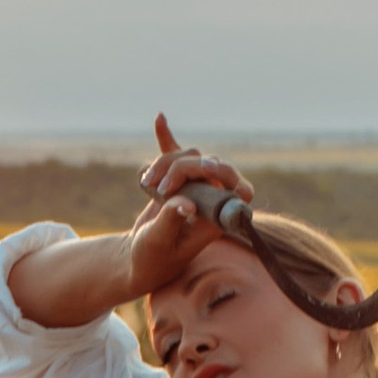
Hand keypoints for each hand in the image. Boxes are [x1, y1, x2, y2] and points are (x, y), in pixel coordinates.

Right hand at [126, 113, 255, 299]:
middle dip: (185, 168)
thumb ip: (171, 223)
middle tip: (161, 187)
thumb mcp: (159, 243)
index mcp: (218, 218)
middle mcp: (212, 200)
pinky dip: (167, 138)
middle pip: (211, 166)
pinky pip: (175, 153)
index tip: (207, 168)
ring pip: (191, 157)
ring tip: (147, 182)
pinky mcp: (177, 179)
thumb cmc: (152, 258)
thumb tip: (186, 204)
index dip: (226, 173)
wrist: (140, 258)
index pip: (237, 188)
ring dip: (166, 163)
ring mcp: (196, 187)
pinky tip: (160, 119)